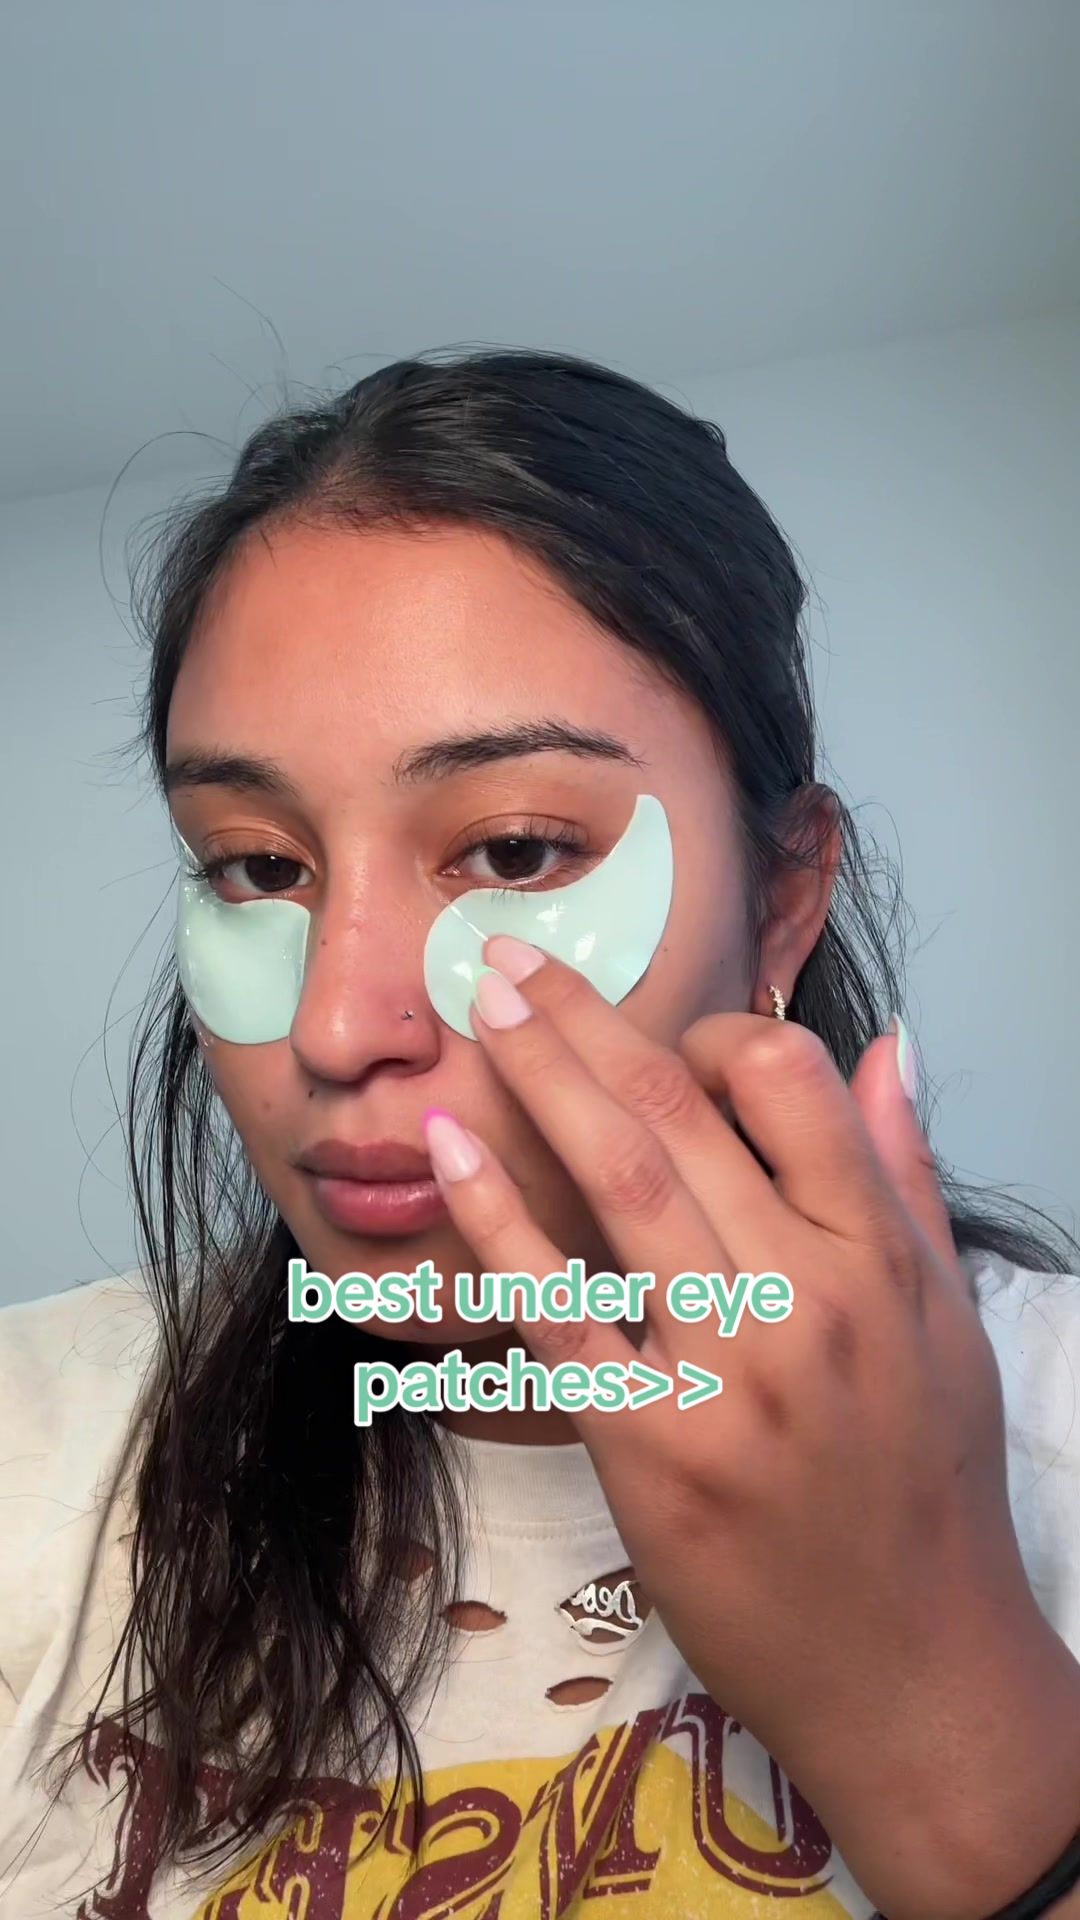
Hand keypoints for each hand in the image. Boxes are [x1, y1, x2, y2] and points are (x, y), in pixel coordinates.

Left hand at [423, 933, 1079, 1919]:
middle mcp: (804, 1297)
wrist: (913, 1670)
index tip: (669, 1031)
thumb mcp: (952, 1325)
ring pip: (620, 1189)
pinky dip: (499, 1222)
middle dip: (587, 1021)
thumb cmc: (930, 1489)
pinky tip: (449, 1150)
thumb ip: (907, 1179)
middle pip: (681, 1117)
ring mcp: (723, 1371)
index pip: (791, 1083)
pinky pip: (560, 1313)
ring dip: (540, 1082)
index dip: (718, 1031)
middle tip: (511, 954)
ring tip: (481, 1004)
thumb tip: (884, 1044)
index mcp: (879, 1258)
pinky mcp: (650, 1446)